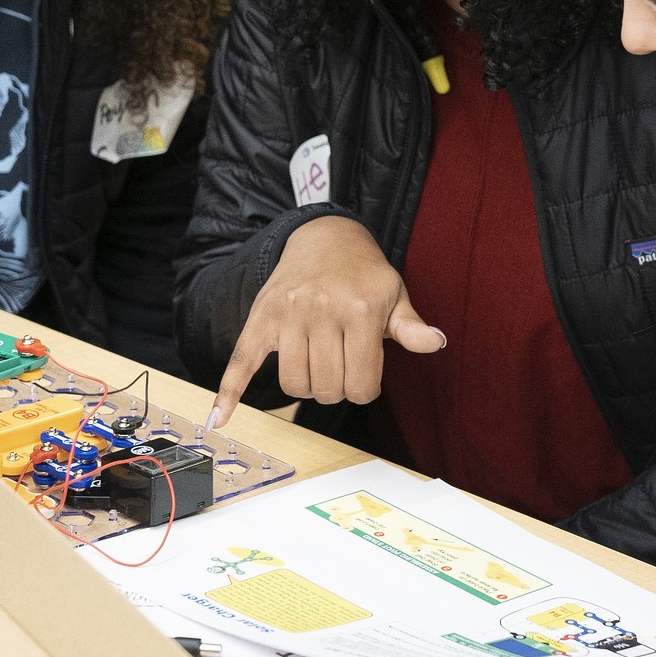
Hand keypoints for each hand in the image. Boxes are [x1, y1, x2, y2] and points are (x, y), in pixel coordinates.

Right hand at [207, 216, 444, 429]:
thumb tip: (435, 343)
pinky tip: (220, 419)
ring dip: (308, 386)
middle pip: (327, 389)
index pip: (361, 385)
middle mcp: (320, 311)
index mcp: (358, 310)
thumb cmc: (363, 274)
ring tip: (318, 365)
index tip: (365, 375)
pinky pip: (242, 360)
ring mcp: (287, 315)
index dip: (365, 389)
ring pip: (294, 384)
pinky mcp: (261, 318)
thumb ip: (410, 327)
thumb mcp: (394, 295)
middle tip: (342, 365)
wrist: (324, 237)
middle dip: (337, 388)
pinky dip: (230, 392)